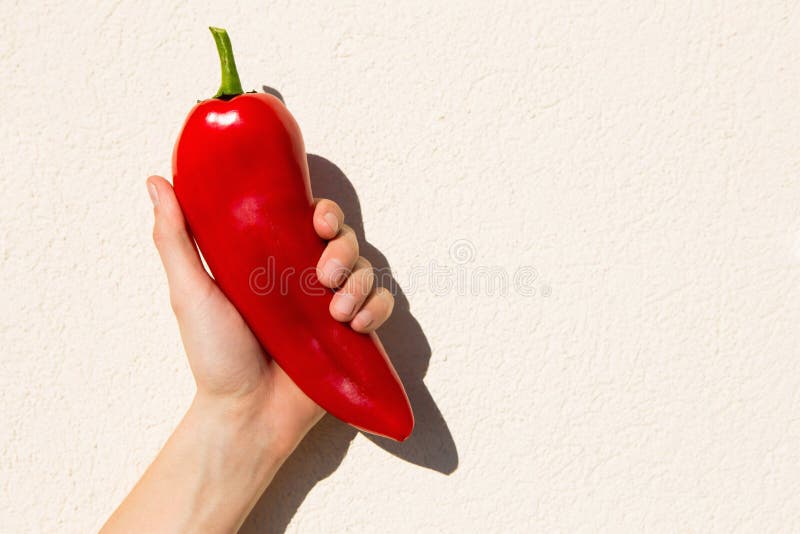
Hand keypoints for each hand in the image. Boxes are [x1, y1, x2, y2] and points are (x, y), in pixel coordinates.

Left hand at [146, 174, 395, 453]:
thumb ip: (175, 237)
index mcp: (273, 262)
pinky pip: (383, 305)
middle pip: (344, 240)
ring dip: (359, 283)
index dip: (324, 212)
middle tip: (324, 274)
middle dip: (344, 248)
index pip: (309, 219)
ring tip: (338, 311)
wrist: (246, 415)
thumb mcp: (190, 292)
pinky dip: (377, 308)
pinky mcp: (353, 336)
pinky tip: (356, 325)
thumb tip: (154, 180)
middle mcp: (305, 280)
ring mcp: (330, 308)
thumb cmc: (214, 355)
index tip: (319, 220)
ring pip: (366, 270)